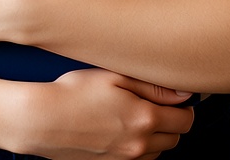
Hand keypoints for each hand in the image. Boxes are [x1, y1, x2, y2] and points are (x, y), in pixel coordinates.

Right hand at [19, 69, 194, 159]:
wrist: (44, 120)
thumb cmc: (75, 92)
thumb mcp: (114, 77)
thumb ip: (152, 86)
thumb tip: (183, 93)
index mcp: (145, 118)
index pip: (185, 119)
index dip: (185, 105)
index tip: (175, 94)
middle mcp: (139, 142)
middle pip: (175, 137)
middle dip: (173, 120)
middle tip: (157, 100)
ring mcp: (126, 156)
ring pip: (159, 150)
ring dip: (158, 134)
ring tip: (139, 111)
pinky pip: (140, 157)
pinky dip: (141, 143)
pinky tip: (124, 125)